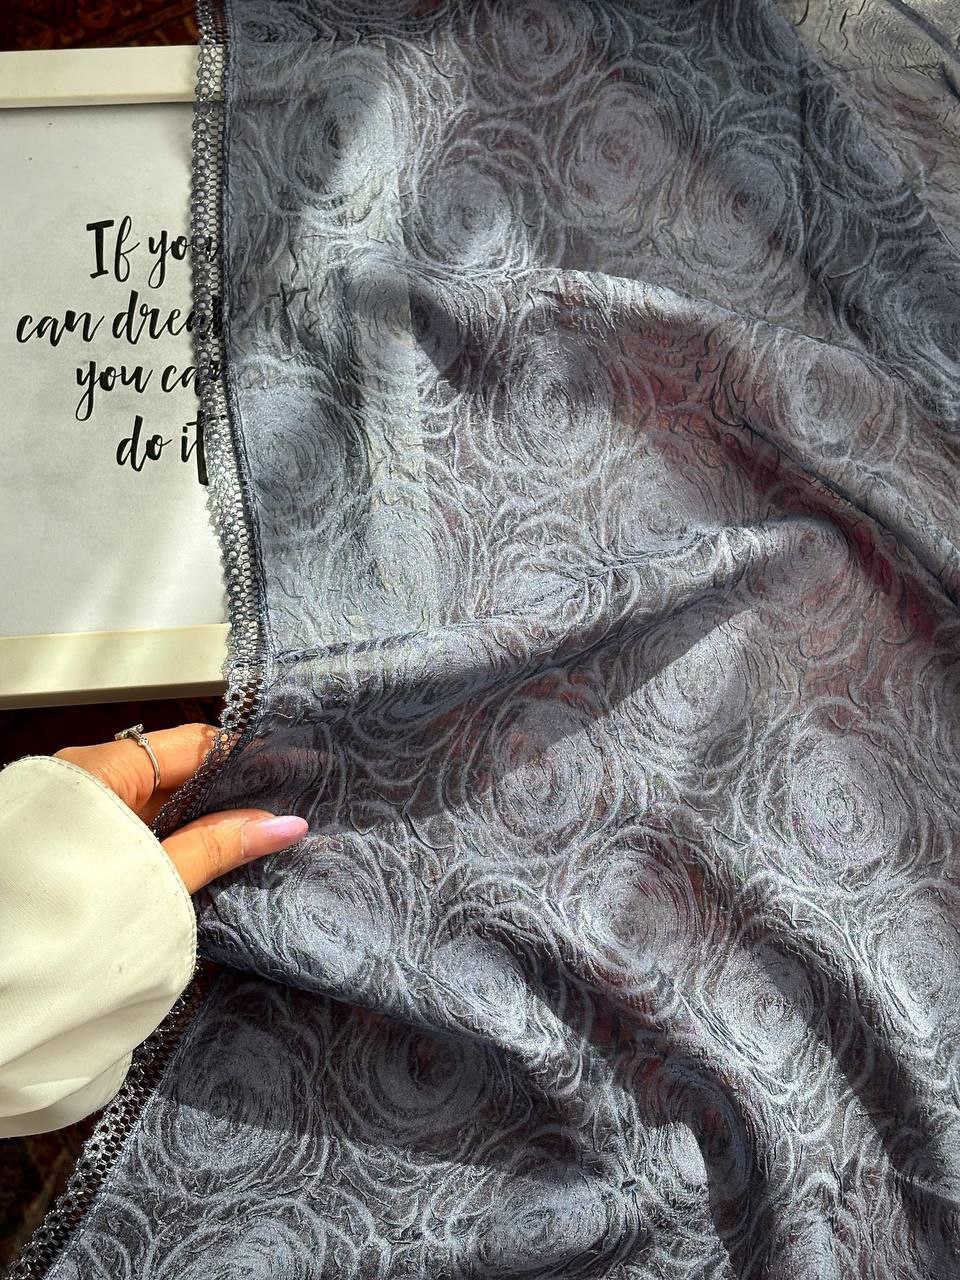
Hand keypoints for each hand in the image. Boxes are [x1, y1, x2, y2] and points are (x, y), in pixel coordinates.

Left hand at [54, 722, 307, 892]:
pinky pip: (133, 828)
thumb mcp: (155, 879)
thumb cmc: (66, 924)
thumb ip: (218, 846)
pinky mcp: (73, 846)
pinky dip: (170, 839)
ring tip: (254, 839)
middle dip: (227, 794)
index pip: (192, 744)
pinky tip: (205, 859)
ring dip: (201, 821)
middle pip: (173, 772)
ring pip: (154, 803)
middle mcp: (84, 778)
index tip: (288, 775)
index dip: (244, 759)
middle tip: (280, 814)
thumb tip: (284, 823)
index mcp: (101, 768)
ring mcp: (76, 813)